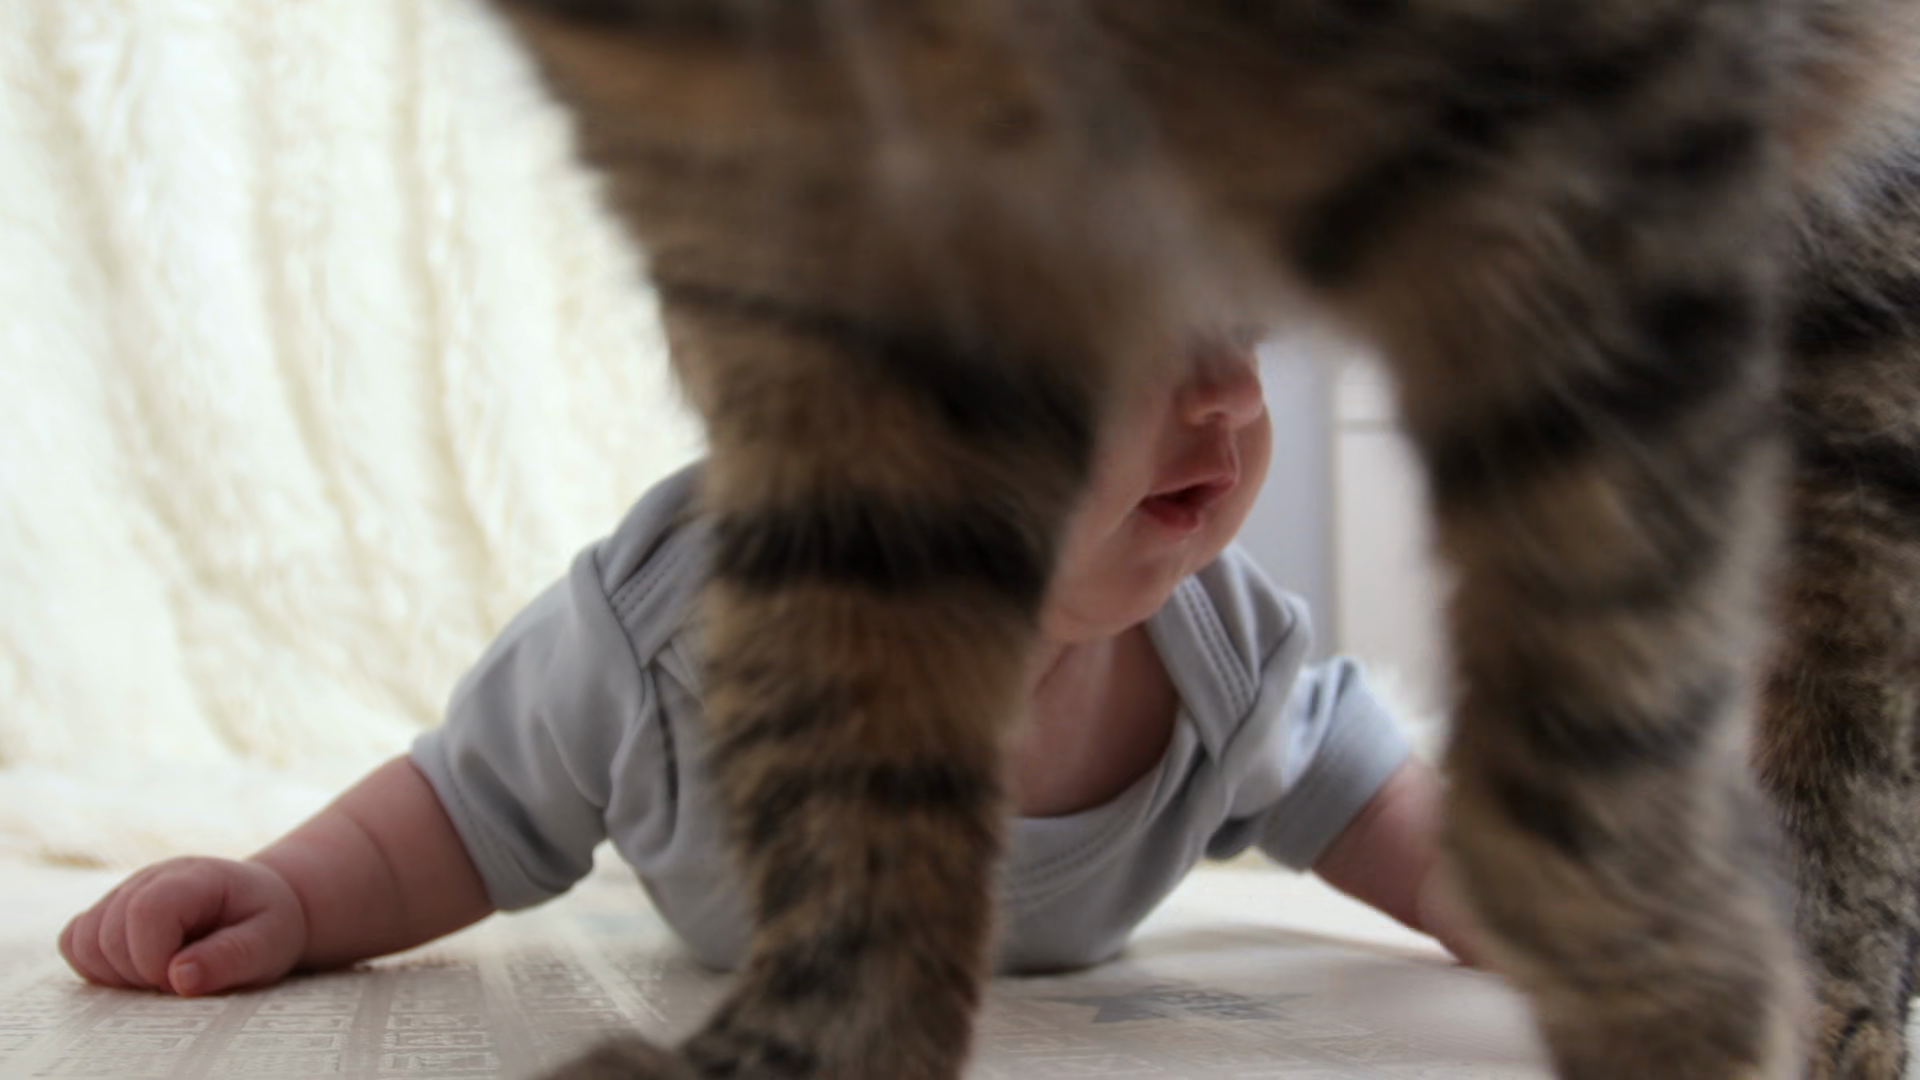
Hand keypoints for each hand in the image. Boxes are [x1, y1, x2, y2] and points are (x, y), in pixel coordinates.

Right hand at [59, 856, 307, 995]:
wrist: (257, 908)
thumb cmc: (265, 926)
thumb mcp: (269, 944)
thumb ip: (230, 959)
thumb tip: (178, 977)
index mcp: (195, 878)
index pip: (147, 911)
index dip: (154, 959)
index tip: (182, 980)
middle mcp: (150, 879)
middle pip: (107, 934)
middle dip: (139, 974)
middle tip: (181, 980)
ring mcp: (123, 894)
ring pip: (82, 942)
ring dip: (117, 975)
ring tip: (162, 975)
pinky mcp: (106, 914)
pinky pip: (74, 945)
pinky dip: (98, 968)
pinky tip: (138, 971)